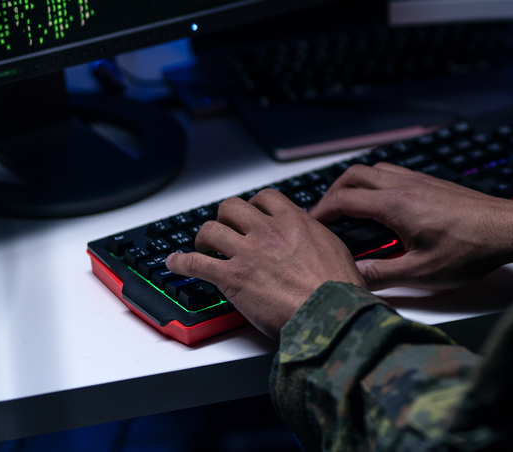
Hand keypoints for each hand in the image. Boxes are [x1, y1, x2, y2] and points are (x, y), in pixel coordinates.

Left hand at [166, 191, 363, 339]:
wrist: (330, 312)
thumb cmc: (338, 288)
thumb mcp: (335, 248)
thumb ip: (316, 238)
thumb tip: (314, 239)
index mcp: (294, 221)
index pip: (265, 198)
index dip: (253, 206)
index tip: (251, 215)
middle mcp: (268, 231)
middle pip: (232, 207)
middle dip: (225, 217)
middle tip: (225, 230)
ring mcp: (247, 253)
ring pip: (210, 230)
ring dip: (203, 238)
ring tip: (202, 247)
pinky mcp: (232, 278)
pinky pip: (196, 263)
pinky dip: (180, 261)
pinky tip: (174, 262)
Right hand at [310, 163, 512, 291]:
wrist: (508, 229)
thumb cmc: (470, 250)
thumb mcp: (421, 273)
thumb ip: (381, 274)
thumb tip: (351, 276)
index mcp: (396, 205)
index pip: (345, 200)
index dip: (322, 212)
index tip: (311, 224)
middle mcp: (405, 185)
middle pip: (355, 175)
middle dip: (333, 192)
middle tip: (325, 215)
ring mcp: (420, 180)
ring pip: (375, 169)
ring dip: (356, 185)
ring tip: (350, 210)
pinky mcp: (433, 183)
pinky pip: (394, 173)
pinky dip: (377, 183)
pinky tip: (383, 207)